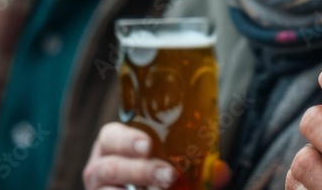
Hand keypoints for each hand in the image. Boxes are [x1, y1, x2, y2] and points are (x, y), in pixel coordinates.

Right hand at [83, 123, 230, 189]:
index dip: (127, 139)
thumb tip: (221, 171)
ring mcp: (100, 189)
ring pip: (107, 189)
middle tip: (169, 175)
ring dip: (138, 184)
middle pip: (109, 166)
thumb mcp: (177, 166)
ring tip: (166, 186)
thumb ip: (198, 168)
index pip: (110, 136)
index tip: (148, 145)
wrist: (152, 185)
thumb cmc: (158, 173)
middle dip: (141, 170)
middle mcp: (101, 168)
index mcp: (115, 147)